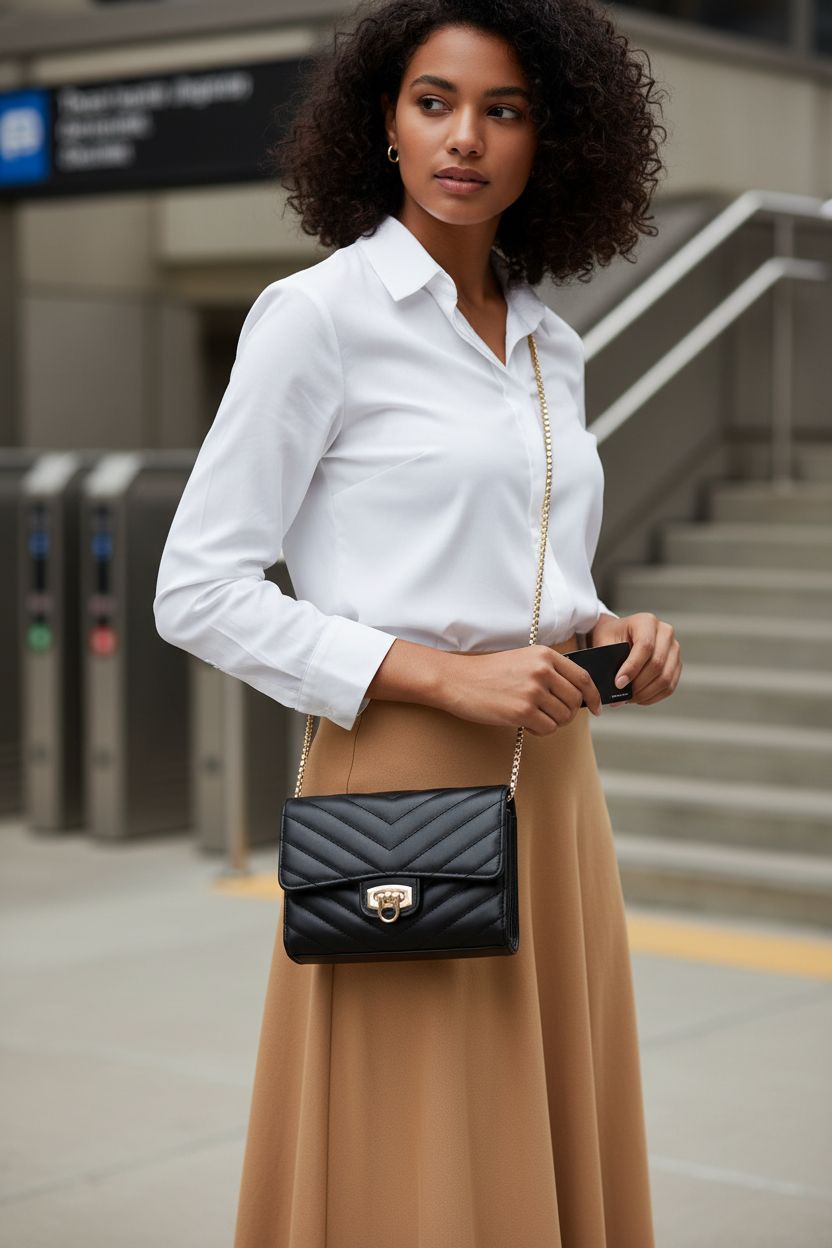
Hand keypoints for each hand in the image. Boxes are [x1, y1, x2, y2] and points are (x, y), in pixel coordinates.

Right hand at [437, 643, 602, 733]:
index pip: (583, 677)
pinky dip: (540, 731)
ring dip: (553, 723)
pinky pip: (547, 729)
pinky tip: (525, 724)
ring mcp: (533, 691)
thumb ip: (549, 671)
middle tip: (554, 717)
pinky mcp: (522, 711)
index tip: (596, 707)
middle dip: (569, 713)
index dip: (594, 696)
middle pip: (576, 700)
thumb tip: (577, 694)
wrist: (457, 680)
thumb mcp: (523, 660)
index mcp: (545, 655)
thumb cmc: (488, 673)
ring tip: (535, 718)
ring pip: (564, 717)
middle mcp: (542, 670)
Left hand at [588, 611, 681, 705]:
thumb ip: (609, 659)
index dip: (632, 668)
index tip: (618, 684)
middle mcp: (665, 633)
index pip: (645, 646)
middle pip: (657, 664)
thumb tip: (613, 686)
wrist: (620, 635)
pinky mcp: (676, 664)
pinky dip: (653, 696)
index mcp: (647, 621)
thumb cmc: (611, 636)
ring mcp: (674, 649)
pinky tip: (638, 698)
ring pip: (665, 678)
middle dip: (638, 685)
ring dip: (645, 693)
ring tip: (627, 699)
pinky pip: (669, 686)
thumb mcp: (604, 641)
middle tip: (621, 697)